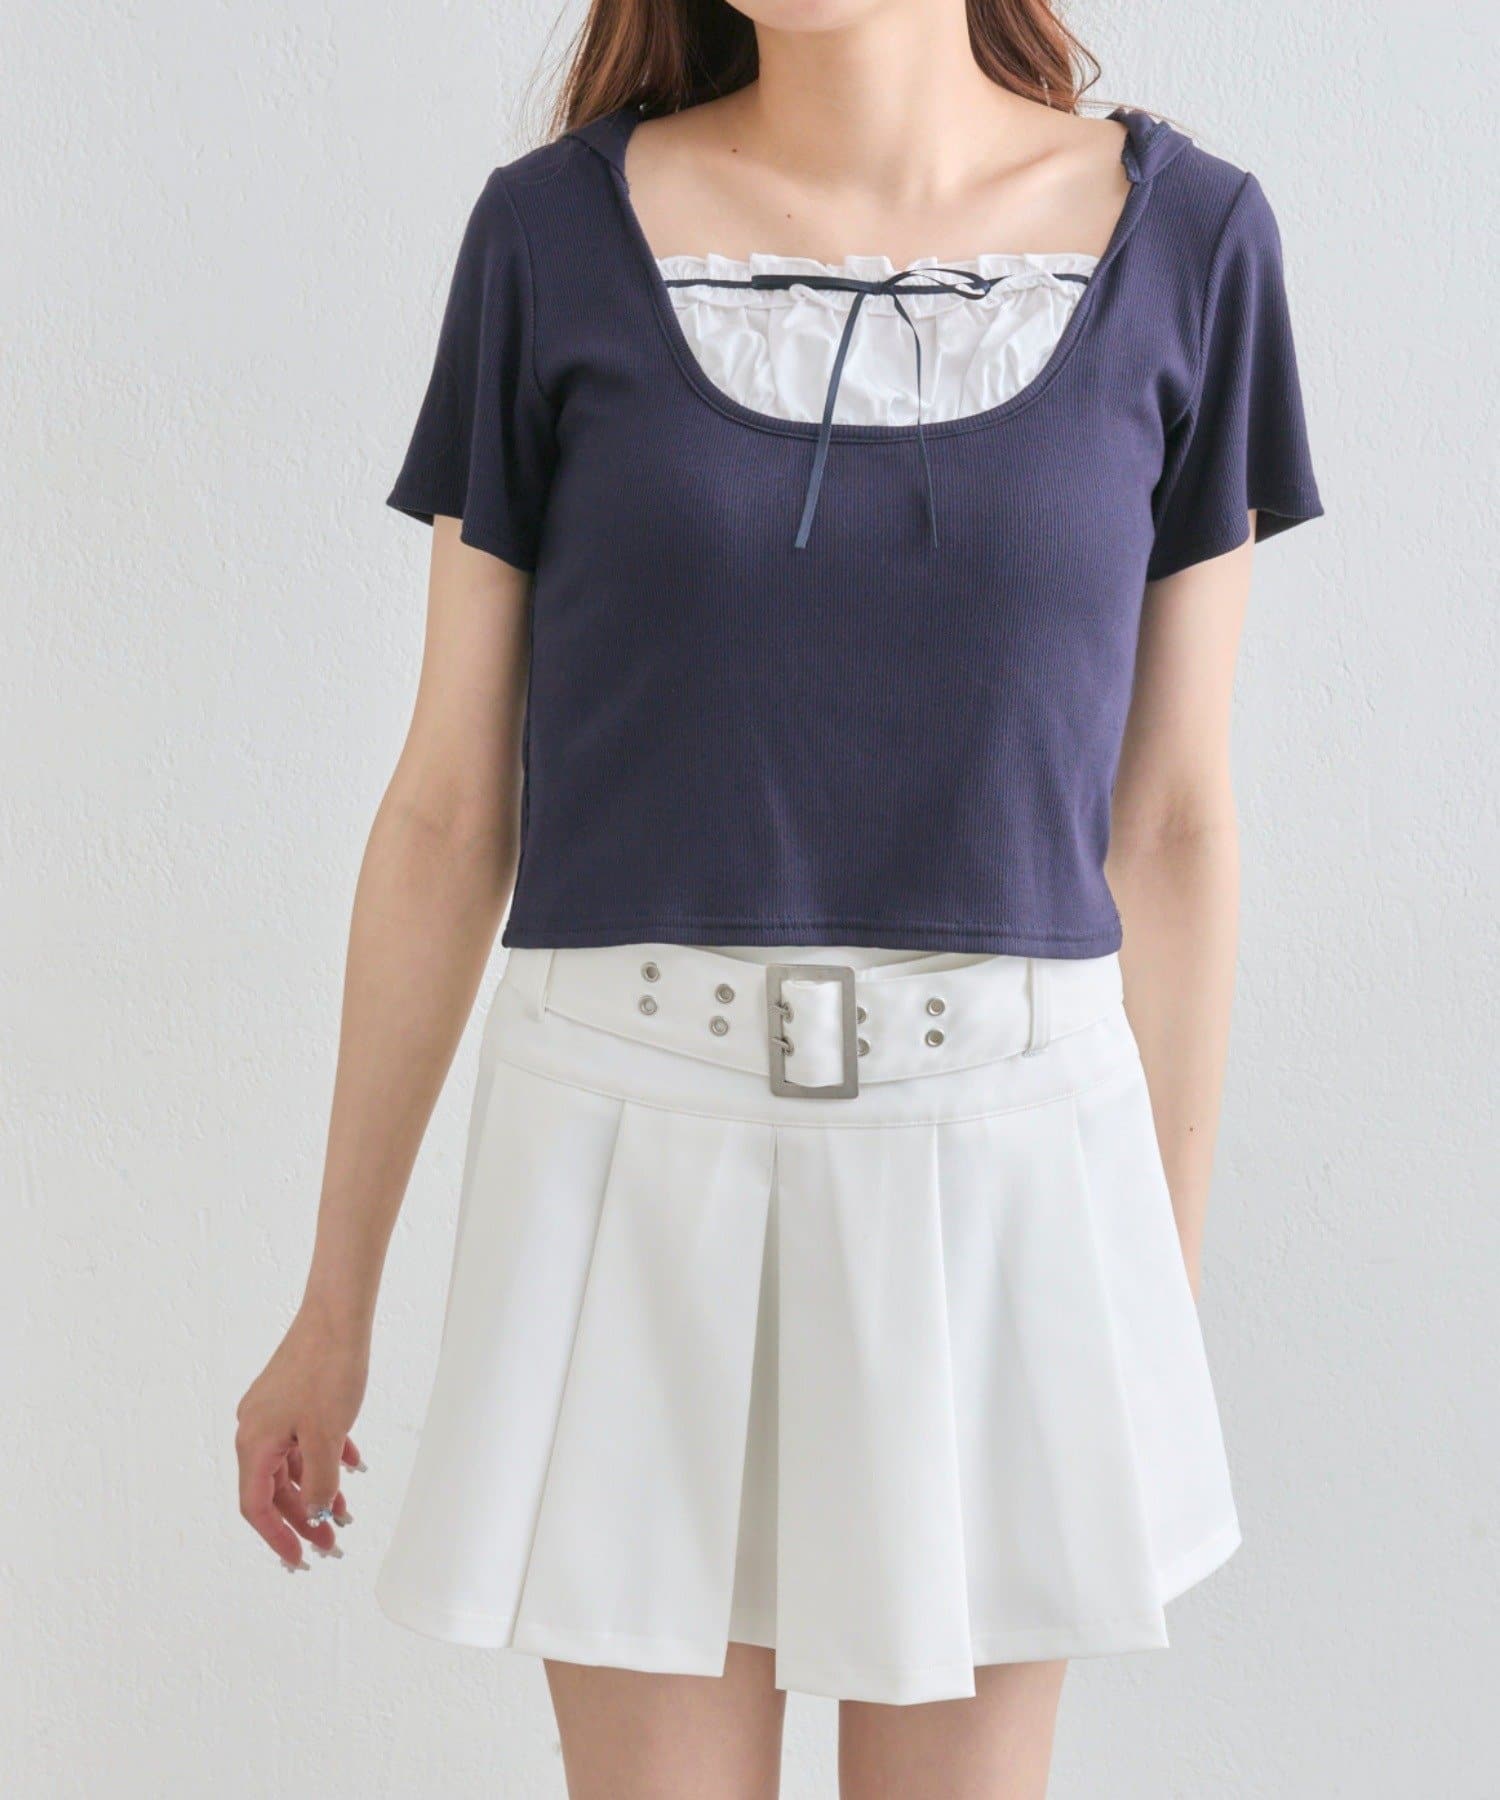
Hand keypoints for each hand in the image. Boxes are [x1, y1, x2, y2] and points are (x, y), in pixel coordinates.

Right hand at [235, 1301, 369, 1569]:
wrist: (337, 1315)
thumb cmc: (329, 1371)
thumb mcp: (327, 1438)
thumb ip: (319, 1484)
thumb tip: (315, 1517)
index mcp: (254, 1442)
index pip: (256, 1507)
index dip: (277, 1538)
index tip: (299, 1561)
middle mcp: (255, 1429)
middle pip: (274, 1490)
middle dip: (303, 1519)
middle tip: (331, 1544)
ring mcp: (272, 1411)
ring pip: (292, 1465)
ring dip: (317, 1490)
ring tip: (346, 1511)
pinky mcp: (290, 1397)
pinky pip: (303, 1440)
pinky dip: (324, 1458)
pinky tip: (352, 1465)